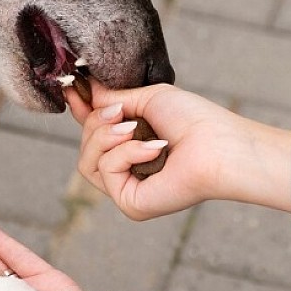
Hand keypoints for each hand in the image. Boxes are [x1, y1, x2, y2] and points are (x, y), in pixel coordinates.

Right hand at [66, 80, 290, 219]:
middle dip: (97, 123)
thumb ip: (114, 97)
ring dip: (106, 137)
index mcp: (132, 144)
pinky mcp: (130, 203)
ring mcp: (127, 188)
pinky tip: (153, 149)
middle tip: (121, 113)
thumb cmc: (194, 121)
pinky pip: (105, 172)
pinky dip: (125, 154)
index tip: (72, 88)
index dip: (80, 111)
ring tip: (134, 128)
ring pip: (87, 161)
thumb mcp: (149, 99)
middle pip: (85, 145)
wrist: (219, 145)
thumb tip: (86, 89)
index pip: (93, 131)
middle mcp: (127, 168)